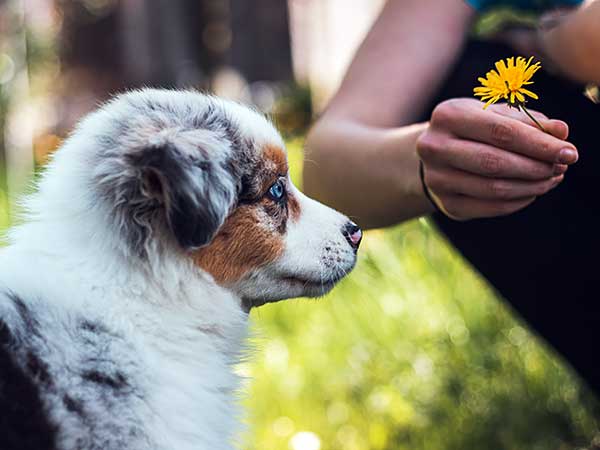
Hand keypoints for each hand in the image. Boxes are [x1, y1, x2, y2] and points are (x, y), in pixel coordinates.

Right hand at [416, 98, 577, 219]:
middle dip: (535, 167)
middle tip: (560, 167)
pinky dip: (518, 201)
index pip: (500, 131)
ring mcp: (436, 178)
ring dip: (531, 186)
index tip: (569, 152)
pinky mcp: (446, 203)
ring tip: (551, 179)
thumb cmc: (473, 129)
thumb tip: (561, 132)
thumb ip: (528, 121)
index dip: (539, 143)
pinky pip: (490, 207)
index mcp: (448, 116)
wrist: (436, 155)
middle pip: (494, 162)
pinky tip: (532, 191)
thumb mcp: (496, 115)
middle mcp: (434, 147)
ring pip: (493, 188)